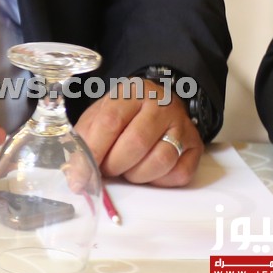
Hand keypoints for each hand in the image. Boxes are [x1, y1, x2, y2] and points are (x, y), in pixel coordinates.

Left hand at [74, 79, 201, 187]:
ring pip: (160, 160)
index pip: (110, 122)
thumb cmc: (123, 114)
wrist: (159, 104)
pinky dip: (159, 181)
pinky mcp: (196, 146)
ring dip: (137, 175)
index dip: (94, 151)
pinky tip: (148, 172)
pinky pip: (179, 174)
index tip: (80, 175)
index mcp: (131, 91)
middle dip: (115, 165)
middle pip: (136, 143)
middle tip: (107, 170)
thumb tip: (76, 175)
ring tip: (127, 169)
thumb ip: (85, 139)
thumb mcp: (99, 115)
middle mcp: (161, 104)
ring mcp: (182, 125)